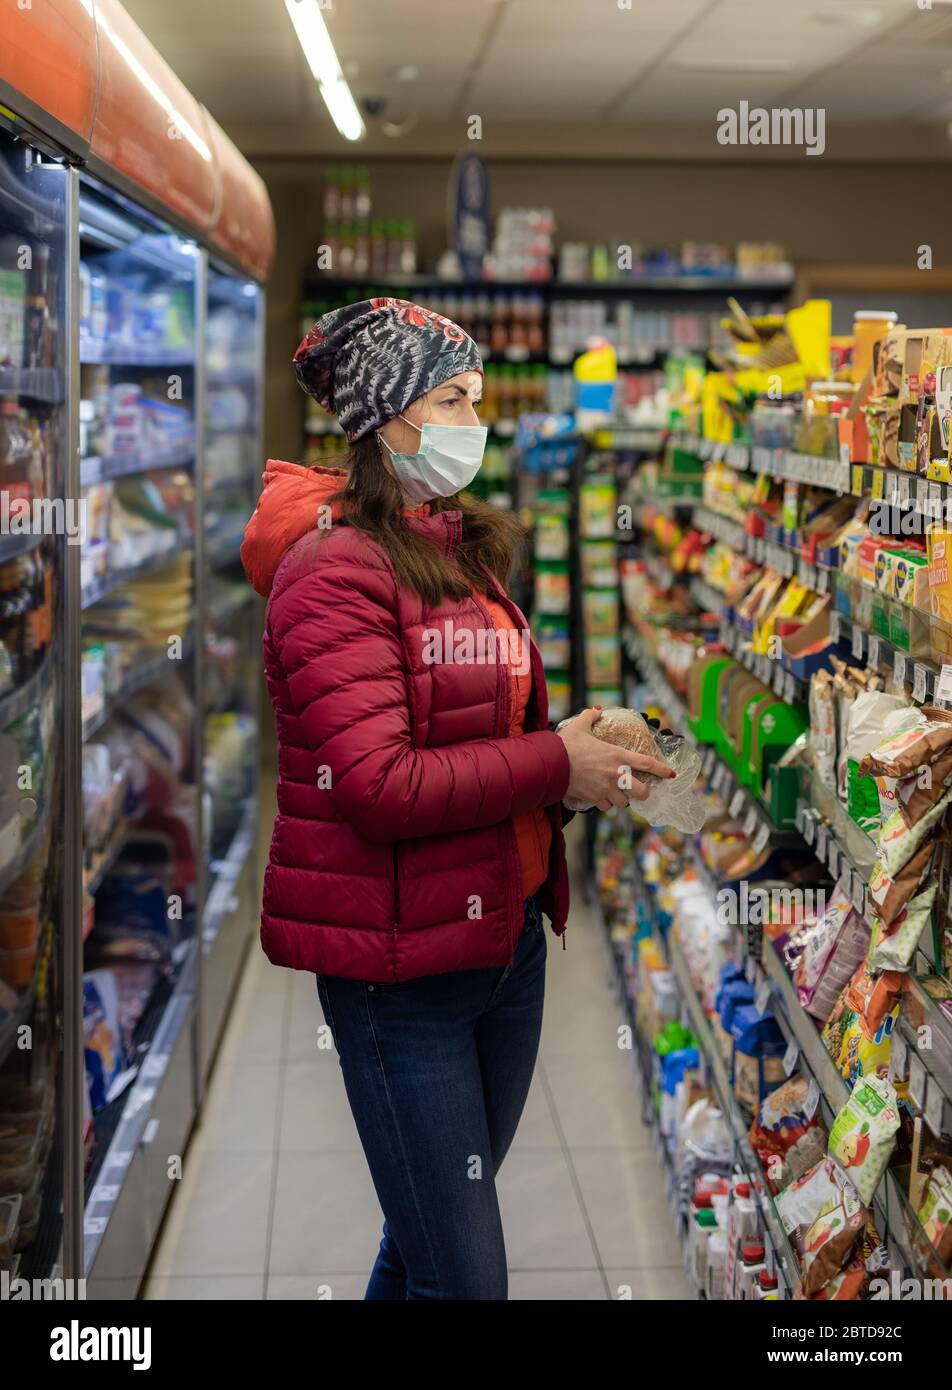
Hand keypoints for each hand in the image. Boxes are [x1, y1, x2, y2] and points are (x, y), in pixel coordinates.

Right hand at [556, 708, 674, 812]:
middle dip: (644, 793)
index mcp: (617, 755)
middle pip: (641, 791)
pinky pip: (605, 806)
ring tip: (617, 794)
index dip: (662, 770)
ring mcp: (605, 788)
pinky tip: (601, 798)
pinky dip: (605, 804)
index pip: (647, 763)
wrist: (551, 764)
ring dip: (622, 799)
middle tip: (641, 790)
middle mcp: (615, 774)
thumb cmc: (566, 744)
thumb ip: (590, 717)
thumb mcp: (579, 726)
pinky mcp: (593, 798)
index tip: (671, 774)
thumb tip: (596, 711)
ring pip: (623, 802)